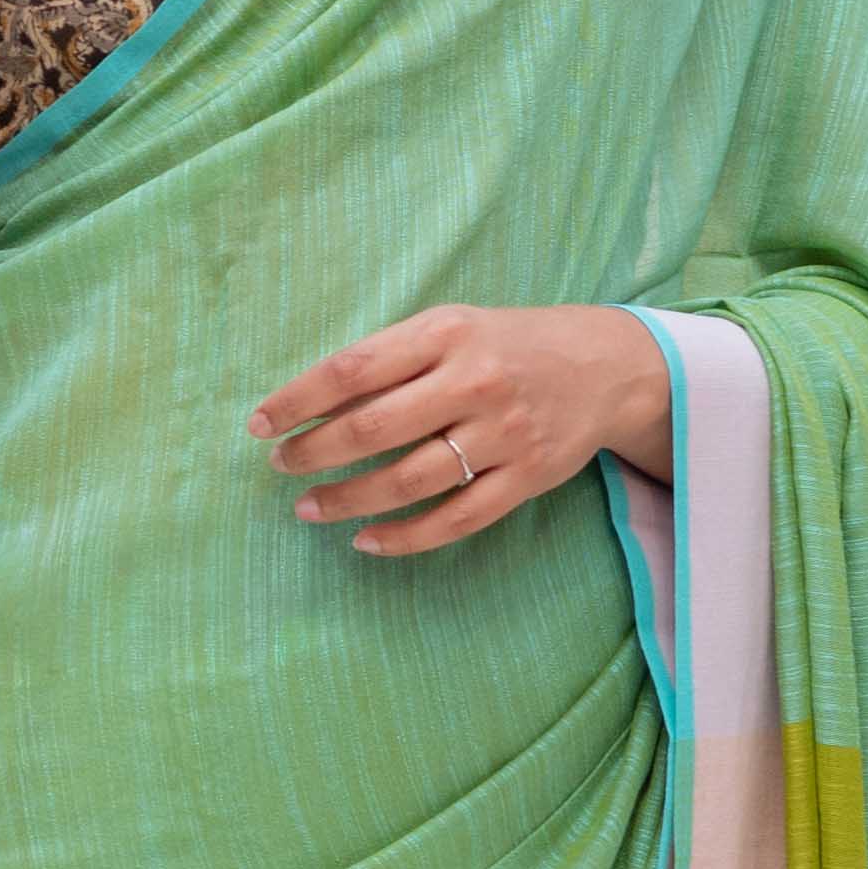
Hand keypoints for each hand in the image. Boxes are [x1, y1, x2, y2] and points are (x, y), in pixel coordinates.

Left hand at [250, 303, 674, 553]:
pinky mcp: (526, 478)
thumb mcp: (453, 327)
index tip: (261, 423)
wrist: (607, 366)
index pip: (353, 369)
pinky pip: (455, 519)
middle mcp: (475, 381)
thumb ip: (392, 359)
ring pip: (408, 481)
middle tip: (281, 466)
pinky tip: (365, 541)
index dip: (298, 399)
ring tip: (309, 507)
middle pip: (373, 427)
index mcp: (447, 333)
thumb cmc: (508, 344)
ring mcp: (504, 434)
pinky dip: (404, 538)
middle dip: (313, 452)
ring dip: (348, 499)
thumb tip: (312, 404)